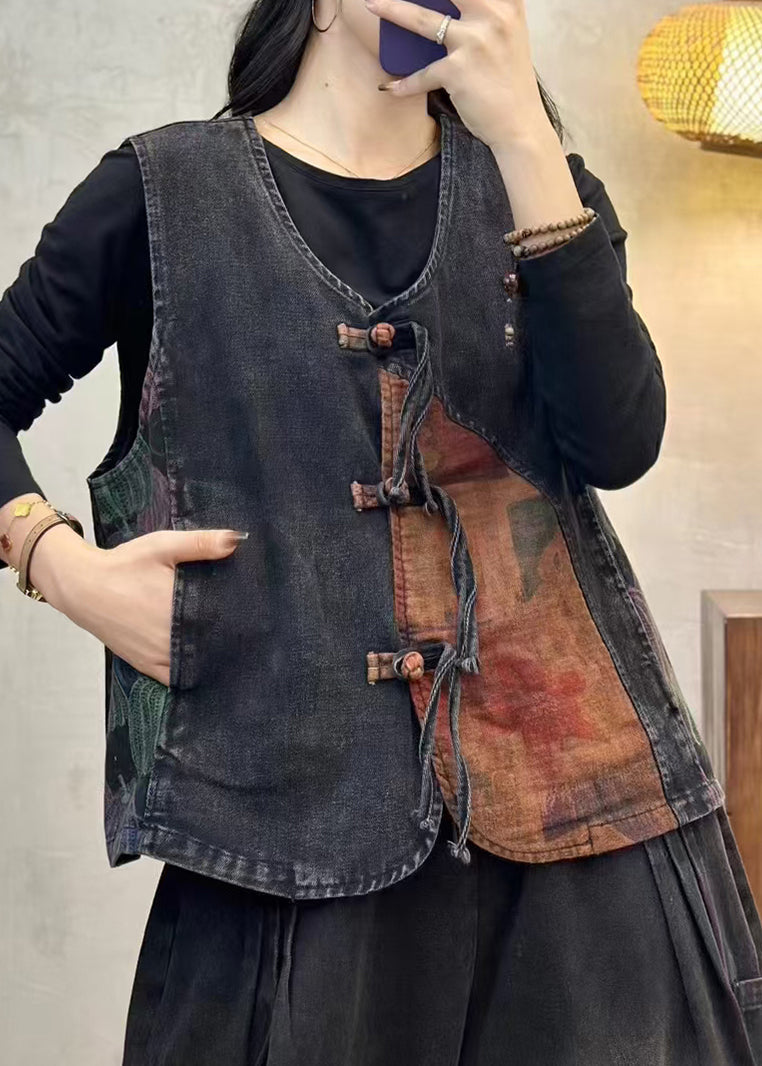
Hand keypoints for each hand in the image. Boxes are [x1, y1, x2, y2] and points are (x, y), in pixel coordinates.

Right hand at [35, 527, 245, 686]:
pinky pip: (178, 677)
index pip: (225, 623)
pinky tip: (206, 661)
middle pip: (215, 646)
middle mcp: (170, 639)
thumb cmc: (123, 565)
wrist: (82, 587)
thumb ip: (200, 544)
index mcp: (179, 609)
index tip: (257, 616)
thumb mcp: (162, 546)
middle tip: (250, 631)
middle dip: (232, 639)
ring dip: (215, 657)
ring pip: (199, 665)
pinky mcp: (147, 666)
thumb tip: (237, 540)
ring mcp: (158, 656)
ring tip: (232, 646)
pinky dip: (192, 672)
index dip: (244, 621)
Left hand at [366, 0, 551, 148]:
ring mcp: (474, 43)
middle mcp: (494, 16)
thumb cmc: (509, 80)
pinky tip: (390, 87)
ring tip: (372, 5)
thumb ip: (486, 11)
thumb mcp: (507, 34)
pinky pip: (422, 74)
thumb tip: (446, 6)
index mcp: (507, 3)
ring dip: (392, 10)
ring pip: (422, 20)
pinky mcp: (457, 71)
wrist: (520, 125)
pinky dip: (404, 84)